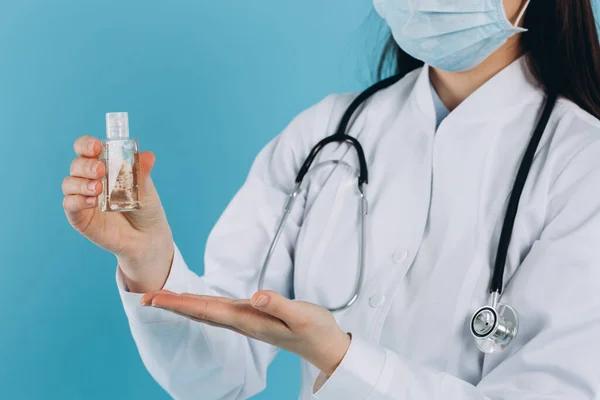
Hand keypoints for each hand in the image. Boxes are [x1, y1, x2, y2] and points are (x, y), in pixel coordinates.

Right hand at [62, 135, 173, 291]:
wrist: (147, 236)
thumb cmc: (145, 207)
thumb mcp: (146, 188)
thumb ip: (142, 172)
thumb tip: (148, 156)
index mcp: (104, 165)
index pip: (87, 149)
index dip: (87, 144)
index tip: (97, 147)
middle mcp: (89, 179)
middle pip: (77, 164)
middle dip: (86, 165)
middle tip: (102, 171)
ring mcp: (82, 197)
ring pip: (69, 183)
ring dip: (81, 183)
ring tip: (99, 189)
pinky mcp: (79, 217)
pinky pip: (70, 205)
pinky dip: (77, 200)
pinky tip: (92, 201)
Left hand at [141, 290, 350, 374]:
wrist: (324, 346)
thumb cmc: (315, 331)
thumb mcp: (302, 316)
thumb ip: (279, 305)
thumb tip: (256, 296)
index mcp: (249, 320)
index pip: (207, 310)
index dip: (180, 303)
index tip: (155, 299)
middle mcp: (242, 321)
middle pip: (200, 311)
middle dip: (172, 304)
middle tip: (144, 298)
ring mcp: (246, 320)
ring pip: (207, 310)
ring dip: (182, 304)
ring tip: (161, 299)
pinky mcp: (252, 316)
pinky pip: (218, 309)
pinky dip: (200, 304)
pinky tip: (194, 303)